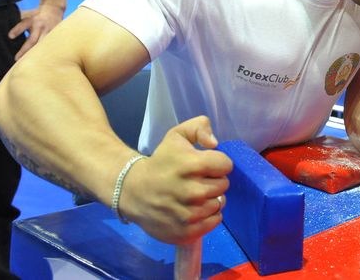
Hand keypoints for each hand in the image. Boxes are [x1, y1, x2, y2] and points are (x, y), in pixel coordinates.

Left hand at [9, 4, 64, 59]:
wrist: (53, 10)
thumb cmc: (36, 15)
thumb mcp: (27, 15)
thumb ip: (18, 20)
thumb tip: (5, 27)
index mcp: (32, 20)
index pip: (23, 25)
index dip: (17, 31)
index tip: (10, 36)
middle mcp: (40, 26)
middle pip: (32, 40)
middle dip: (25, 50)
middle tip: (17, 58)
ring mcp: (49, 31)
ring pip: (41, 45)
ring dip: (35, 53)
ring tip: (30, 62)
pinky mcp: (54, 36)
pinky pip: (49, 46)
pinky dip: (45, 53)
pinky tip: (42, 60)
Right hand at [118, 116, 232, 243]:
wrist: (133, 191)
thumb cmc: (160, 162)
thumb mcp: (176, 136)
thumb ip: (199, 127)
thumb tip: (214, 142)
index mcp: (192, 165)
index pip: (226, 165)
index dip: (217, 163)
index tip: (204, 165)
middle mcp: (193, 191)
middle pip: (224, 185)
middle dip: (213, 181)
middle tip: (197, 181)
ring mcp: (190, 214)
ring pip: (220, 204)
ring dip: (211, 199)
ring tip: (194, 196)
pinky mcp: (187, 232)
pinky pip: (214, 221)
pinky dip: (208, 216)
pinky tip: (194, 209)